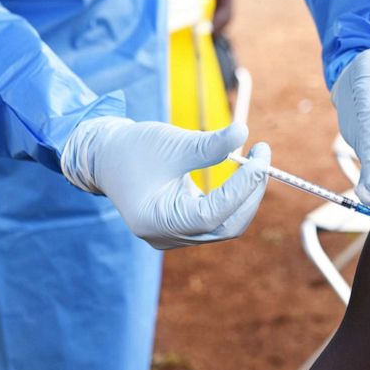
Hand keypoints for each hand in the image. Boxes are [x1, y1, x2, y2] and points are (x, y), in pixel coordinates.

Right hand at [61, 117, 269, 249]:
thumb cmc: (133, 149)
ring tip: (256, 160)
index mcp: (157, 221)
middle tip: (263, 158)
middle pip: (226, 226)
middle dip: (250, 193)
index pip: (214, 214)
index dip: (243, 188)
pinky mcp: (183, 228)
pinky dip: (234, 196)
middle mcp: (167, 237)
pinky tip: (243, 171)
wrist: (105, 158)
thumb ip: (208, 145)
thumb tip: (243, 133)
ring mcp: (176, 236)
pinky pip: (218, 219)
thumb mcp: (171, 144)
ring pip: (226, 224)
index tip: (261, 159)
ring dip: (245, 194)